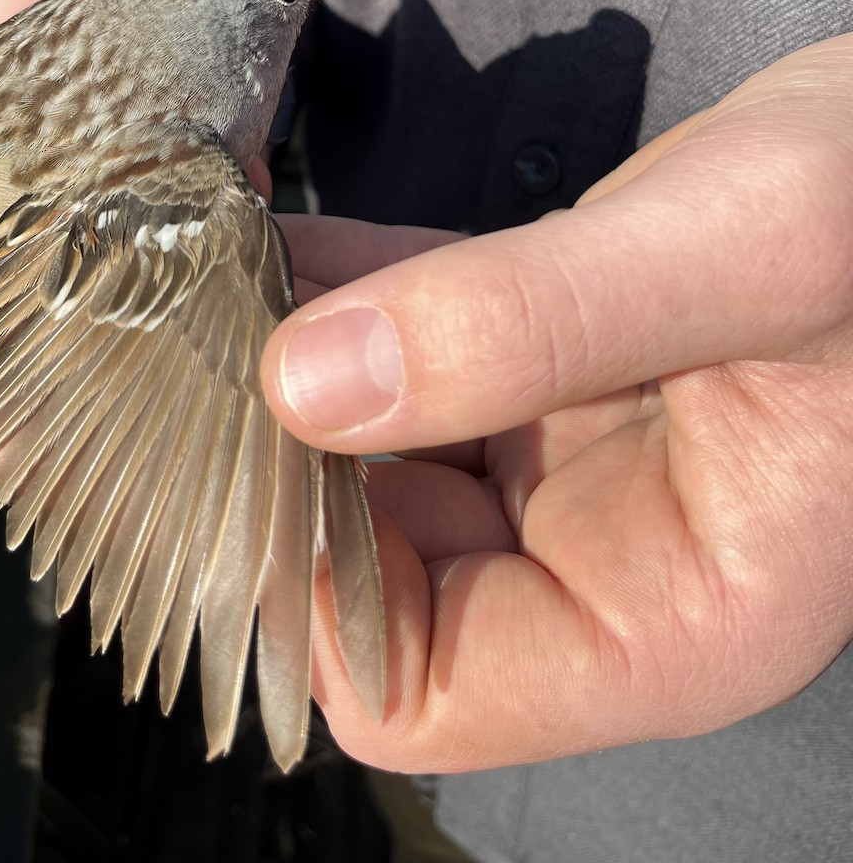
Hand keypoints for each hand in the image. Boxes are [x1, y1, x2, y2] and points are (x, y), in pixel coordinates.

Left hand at [261, 35, 852, 771]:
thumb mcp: (740, 258)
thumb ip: (529, 324)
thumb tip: (311, 385)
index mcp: (665, 614)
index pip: (416, 690)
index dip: (308, 596)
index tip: (239, 457)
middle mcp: (601, 554)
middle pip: (374, 564)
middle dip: (281, 462)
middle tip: (194, 350)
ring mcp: (566, 458)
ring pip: (380, 447)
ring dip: (297, 368)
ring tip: (215, 284)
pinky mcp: (545, 363)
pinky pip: (411, 349)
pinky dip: (341, 298)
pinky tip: (279, 243)